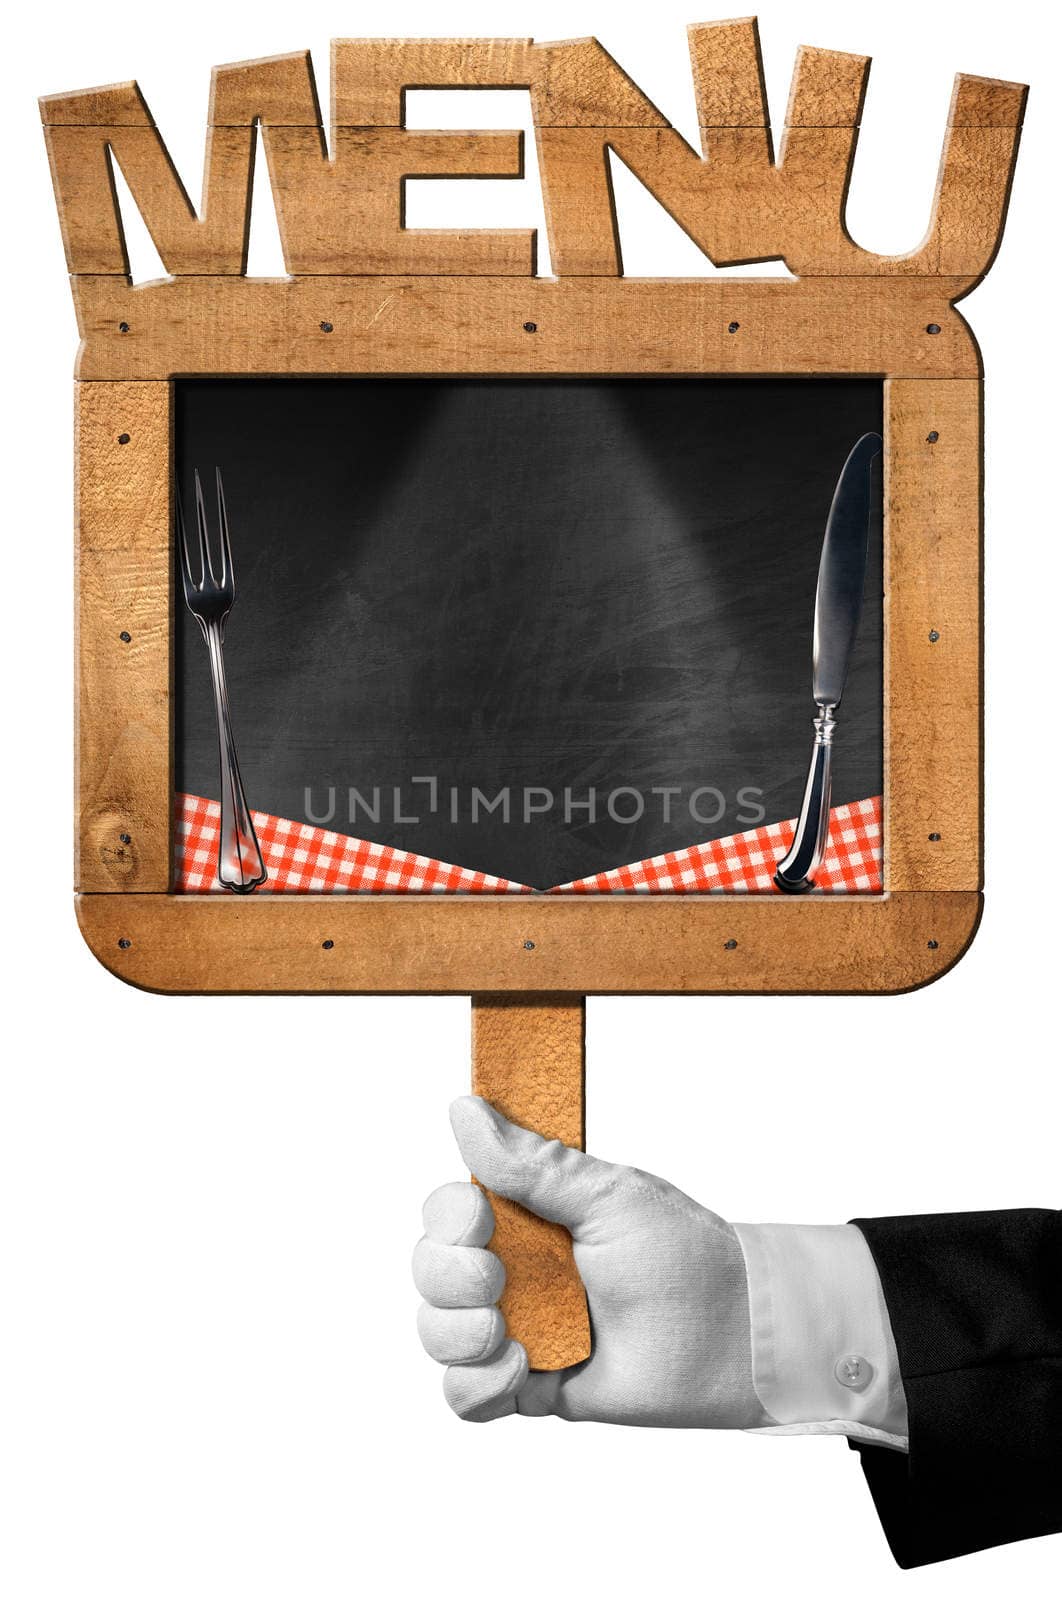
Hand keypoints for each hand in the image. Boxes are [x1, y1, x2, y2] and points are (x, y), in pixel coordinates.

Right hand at [413, 1096, 768, 1426]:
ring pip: (436, 1331)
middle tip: (496, 1280)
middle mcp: (514, 1267)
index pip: (448, 1210)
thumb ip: (528, 1164)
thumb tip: (462, 1109)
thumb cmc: (680, 1254)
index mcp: (528, 1214)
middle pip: (430, 1268)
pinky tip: (520, 1372)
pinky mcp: (528, 1384)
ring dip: (458, 1335)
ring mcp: (519, 1326)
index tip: (477, 1220)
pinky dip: (476, 1386)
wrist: (728, 1337)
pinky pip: (463, 1395)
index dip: (447, 1217)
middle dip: (448, 1278)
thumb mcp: (604, 1195)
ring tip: (510, 1337)